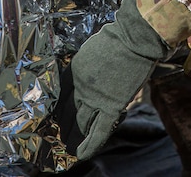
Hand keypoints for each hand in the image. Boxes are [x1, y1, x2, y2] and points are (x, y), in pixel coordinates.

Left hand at [55, 0, 172, 159]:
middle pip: (69, 110)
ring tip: (70, 146)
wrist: (133, 38)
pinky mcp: (111, 107)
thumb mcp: (93, 48)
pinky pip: (99, 131)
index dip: (60, 106)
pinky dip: (91, 144)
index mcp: (75, 70)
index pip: (62, 94)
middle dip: (65, 124)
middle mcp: (81, 86)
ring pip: (81, 123)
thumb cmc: (118, 37)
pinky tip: (82, 154)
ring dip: (75, 136)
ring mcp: (95, 98)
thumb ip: (88, 64)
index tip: (57, 114)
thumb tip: (93, 72)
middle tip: (60, 135)